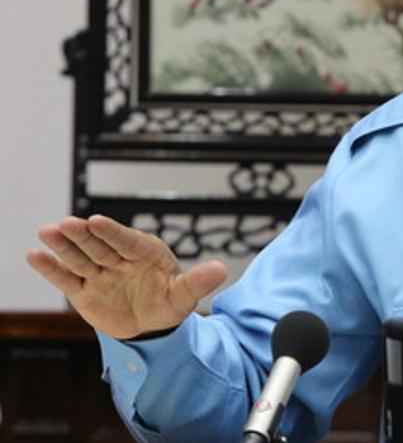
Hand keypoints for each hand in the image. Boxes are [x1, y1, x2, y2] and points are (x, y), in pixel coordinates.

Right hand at [26, 215, 227, 339]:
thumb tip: (221, 269)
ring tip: (48, 232)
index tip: (98, 221)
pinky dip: (51, 268)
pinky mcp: (84, 290)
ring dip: (64, 245)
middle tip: (66, 223)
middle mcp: (121, 259)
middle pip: (100, 246)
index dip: (113, 232)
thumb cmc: (169, 303)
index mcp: (147, 253)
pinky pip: (67, 278)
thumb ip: (198, 282)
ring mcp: (101, 273)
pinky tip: (35, 255)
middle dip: (84, 235)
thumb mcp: (185, 296)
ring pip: (81, 257)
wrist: (151, 326)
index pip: (128, 241)